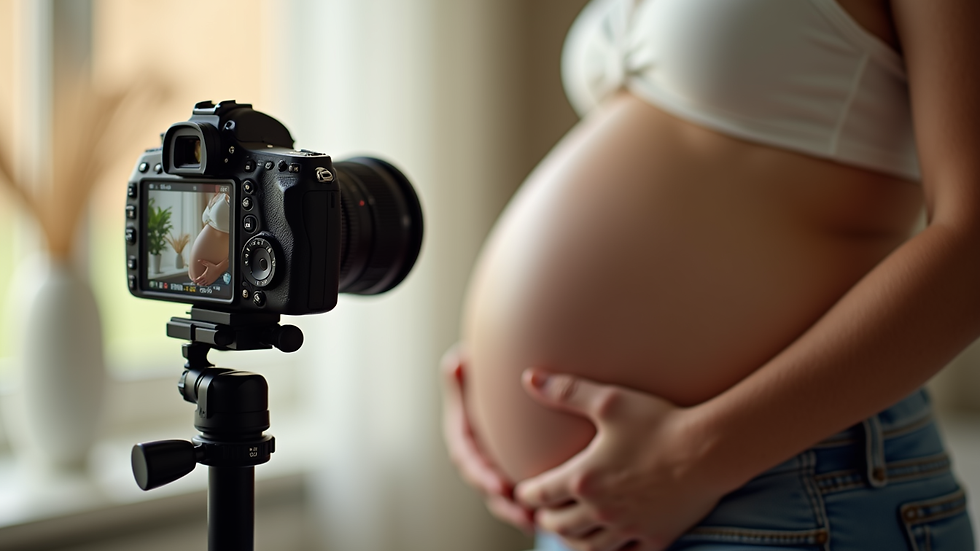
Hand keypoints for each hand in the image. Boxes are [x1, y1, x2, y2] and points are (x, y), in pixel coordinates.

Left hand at [192, 259, 224, 285]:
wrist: (219, 269)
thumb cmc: (214, 267)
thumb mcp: (208, 264)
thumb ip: (203, 262)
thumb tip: (198, 260)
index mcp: (204, 275)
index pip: (198, 279)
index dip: (195, 280)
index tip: (193, 279)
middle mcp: (206, 279)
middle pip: (200, 282)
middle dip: (197, 282)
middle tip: (195, 281)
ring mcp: (209, 280)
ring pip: (203, 284)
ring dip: (200, 283)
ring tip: (198, 283)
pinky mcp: (211, 281)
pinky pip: (207, 284)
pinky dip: (204, 284)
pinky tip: (204, 283)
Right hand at [440, 345, 534, 532]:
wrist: (504, 386)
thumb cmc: (481, 375)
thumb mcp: (467, 373)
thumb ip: (461, 374)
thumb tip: (454, 363)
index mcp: (463, 435)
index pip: (466, 458)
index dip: (482, 474)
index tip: (499, 485)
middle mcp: (477, 454)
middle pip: (486, 484)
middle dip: (503, 502)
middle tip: (523, 512)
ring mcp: (494, 465)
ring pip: (503, 496)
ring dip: (518, 511)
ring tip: (538, 522)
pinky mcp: (512, 470)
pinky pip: (520, 492)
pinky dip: (533, 505)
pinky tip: (555, 514)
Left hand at [514, 369, 726, 550]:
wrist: (707, 450)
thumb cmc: (659, 422)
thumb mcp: (609, 401)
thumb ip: (566, 391)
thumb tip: (529, 378)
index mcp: (583, 479)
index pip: (540, 494)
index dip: (526, 494)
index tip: (523, 491)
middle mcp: (601, 509)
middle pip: (560, 525)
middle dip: (546, 519)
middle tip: (543, 513)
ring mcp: (629, 528)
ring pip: (589, 546)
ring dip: (573, 539)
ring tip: (570, 532)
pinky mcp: (656, 538)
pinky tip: (610, 544)